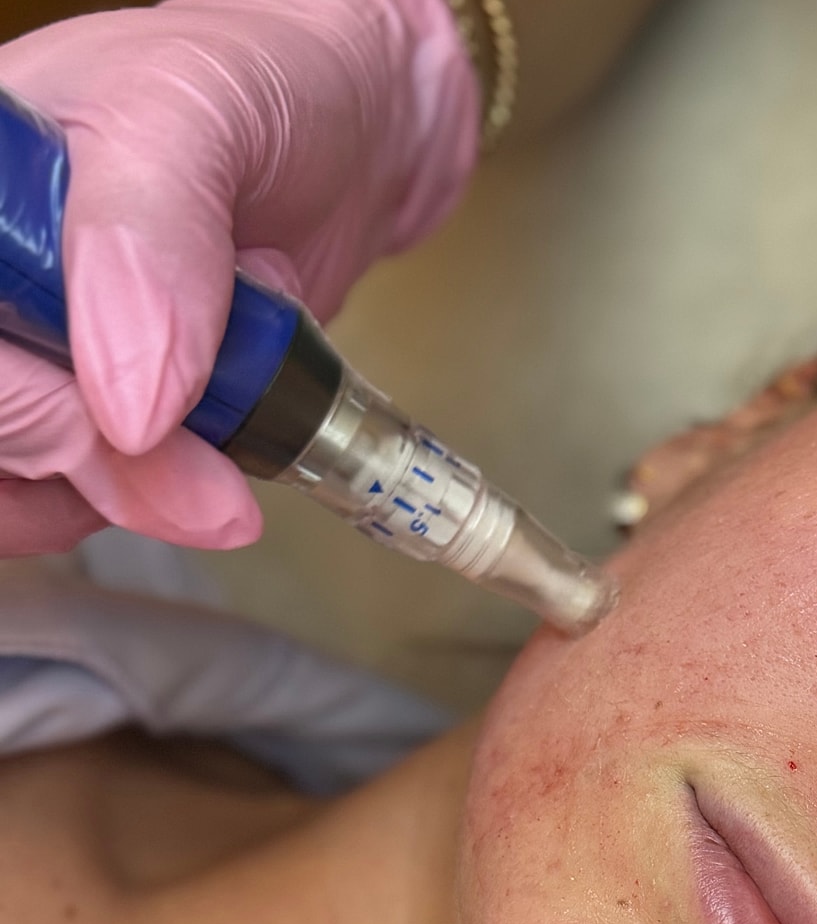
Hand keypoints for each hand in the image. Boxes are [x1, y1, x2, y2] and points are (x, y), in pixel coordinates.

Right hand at [0, 0, 477, 554]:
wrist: (346, 137)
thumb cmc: (263, 88)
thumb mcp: (193, 115)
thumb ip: (150, 237)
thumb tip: (127, 407)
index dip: (26, 411)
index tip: (146, 429)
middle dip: (93, 472)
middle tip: (213, 487)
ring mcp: (26, 342)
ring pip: (16, 484)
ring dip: (119, 499)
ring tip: (213, 439)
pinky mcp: (83, 400)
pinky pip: (74, 497)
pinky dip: (145, 505)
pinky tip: (201, 456)